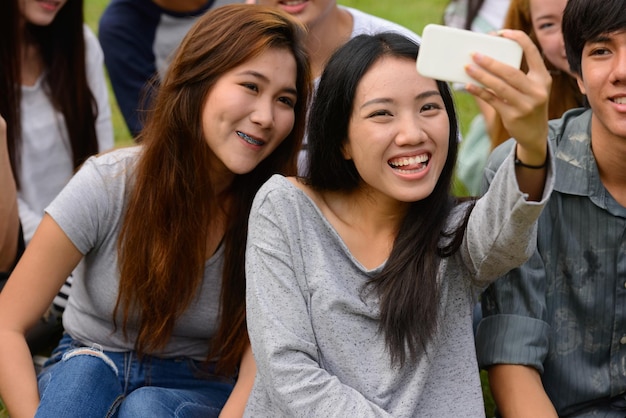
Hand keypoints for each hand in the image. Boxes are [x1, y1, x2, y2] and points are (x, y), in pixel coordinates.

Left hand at [465, 30, 550, 165]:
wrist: (535, 135)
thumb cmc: (528, 105)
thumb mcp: (531, 89)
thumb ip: (517, 76)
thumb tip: (487, 61)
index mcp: (543, 78)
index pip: (533, 52)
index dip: (518, 39)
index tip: (501, 33)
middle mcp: (537, 90)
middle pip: (510, 71)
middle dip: (490, 62)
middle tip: (474, 54)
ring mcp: (526, 104)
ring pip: (499, 86)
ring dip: (481, 76)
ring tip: (467, 68)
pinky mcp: (513, 116)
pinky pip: (492, 100)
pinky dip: (479, 92)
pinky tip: (469, 86)